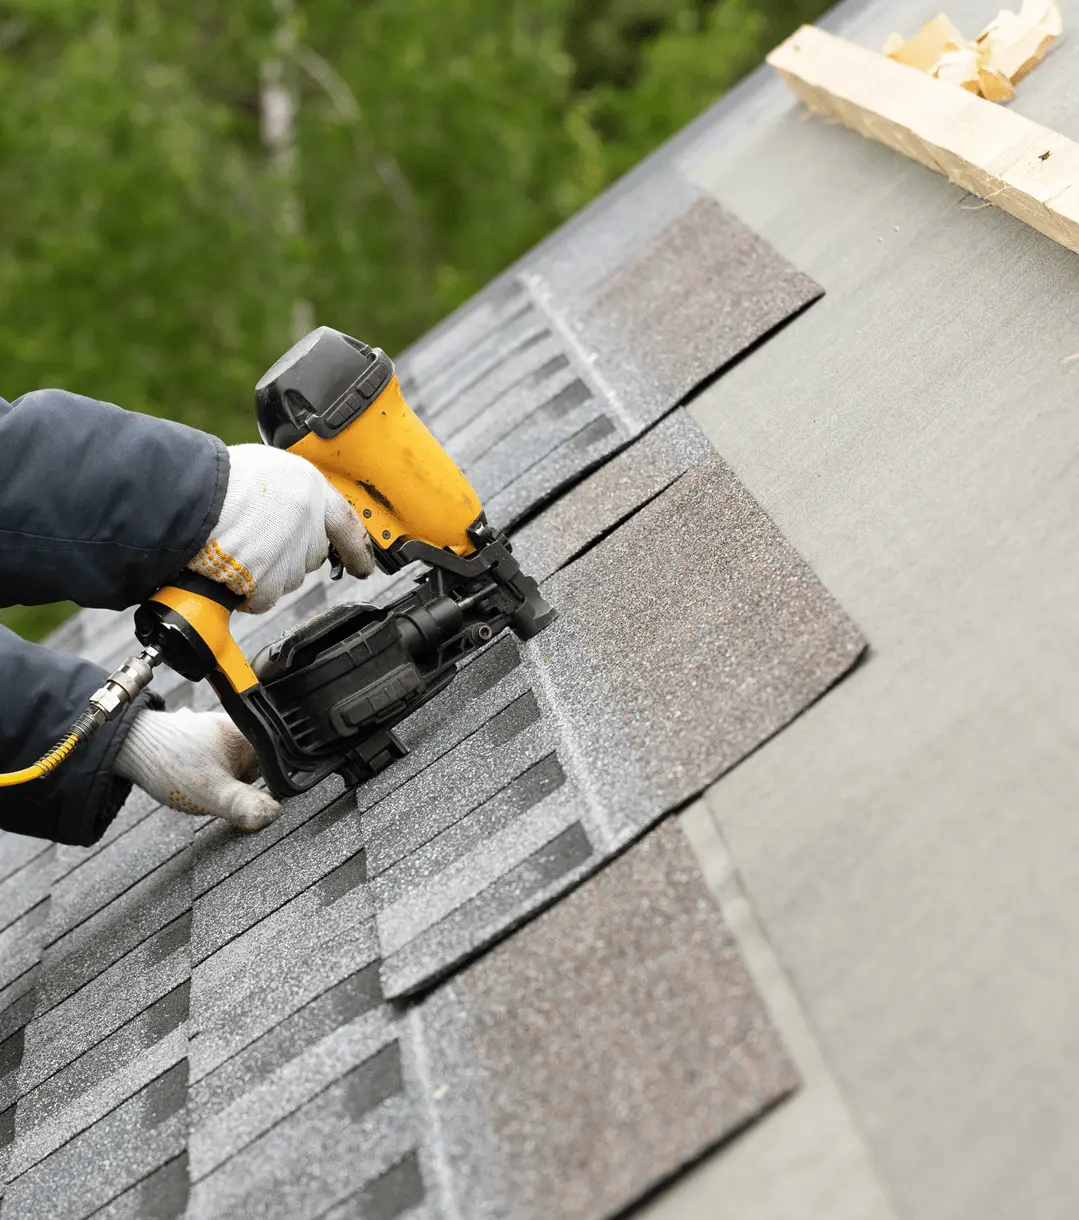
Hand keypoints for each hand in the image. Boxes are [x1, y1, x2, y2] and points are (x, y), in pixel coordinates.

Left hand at [114, 709, 280, 830]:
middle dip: (242, 784)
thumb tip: (274, 815)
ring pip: (233, 763)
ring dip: (223, 779)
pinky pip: (215, 759)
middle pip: (256, 764)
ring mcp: (214, 730)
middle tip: (219, 795)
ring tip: (201, 786)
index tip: (255, 802)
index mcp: (247, 734)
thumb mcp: (212, 792)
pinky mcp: (197, 737)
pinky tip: (194, 778)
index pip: (277, 762)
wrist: (126, 744)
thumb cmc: (169, 763)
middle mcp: (234, 728)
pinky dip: (209, 772)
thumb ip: (245, 805)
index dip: (271, 787)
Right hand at [187, 443, 374, 613]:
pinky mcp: (270, 583)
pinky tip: (229, 567)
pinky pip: (264, 596)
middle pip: (310, 555)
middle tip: (258, 540)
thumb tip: (290, 510)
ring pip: (287, 576)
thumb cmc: (218, 479)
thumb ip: (290, 492)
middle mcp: (309, 525)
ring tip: (237, 546)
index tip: (364, 566)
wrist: (191, 499)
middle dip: (289, 553)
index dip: (358, 550)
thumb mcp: (267, 469)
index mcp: (311, 490)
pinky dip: (247, 590)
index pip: (349, 526)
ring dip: (266, 570)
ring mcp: (291, 557)